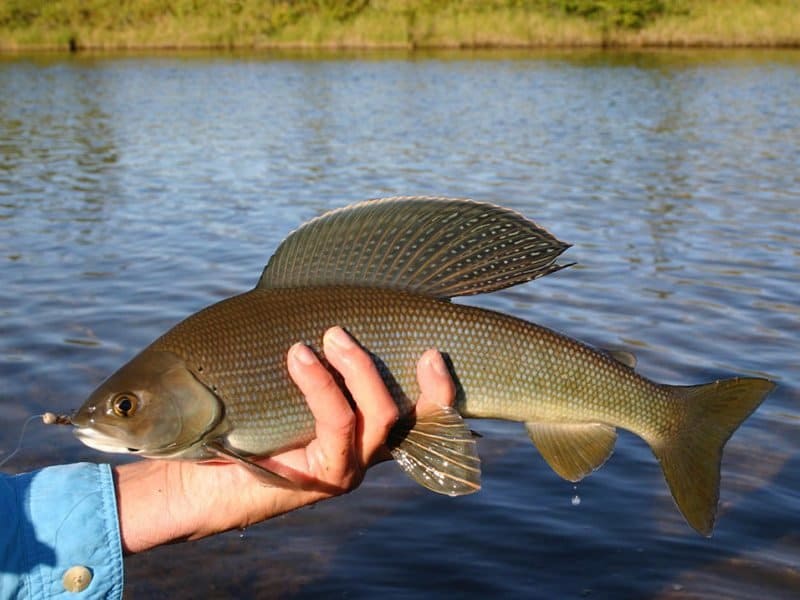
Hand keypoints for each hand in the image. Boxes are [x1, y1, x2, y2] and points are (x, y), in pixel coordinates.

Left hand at [113, 326, 455, 553]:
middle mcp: (362, 455)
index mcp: (360, 434)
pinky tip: (299, 356)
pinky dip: (321, 385)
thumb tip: (309, 305)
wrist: (190, 484)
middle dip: (403, 372)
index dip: (439, 391)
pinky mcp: (321, 478)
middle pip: (410, 417)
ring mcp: (345, 469)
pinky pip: (336, 424)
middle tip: (362, 332)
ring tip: (330, 335)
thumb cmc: (232, 427)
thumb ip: (305, 363)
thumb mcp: (277, 388)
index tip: (435, 352)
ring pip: (379, 417)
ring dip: (358, 368)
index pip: (418, 418)